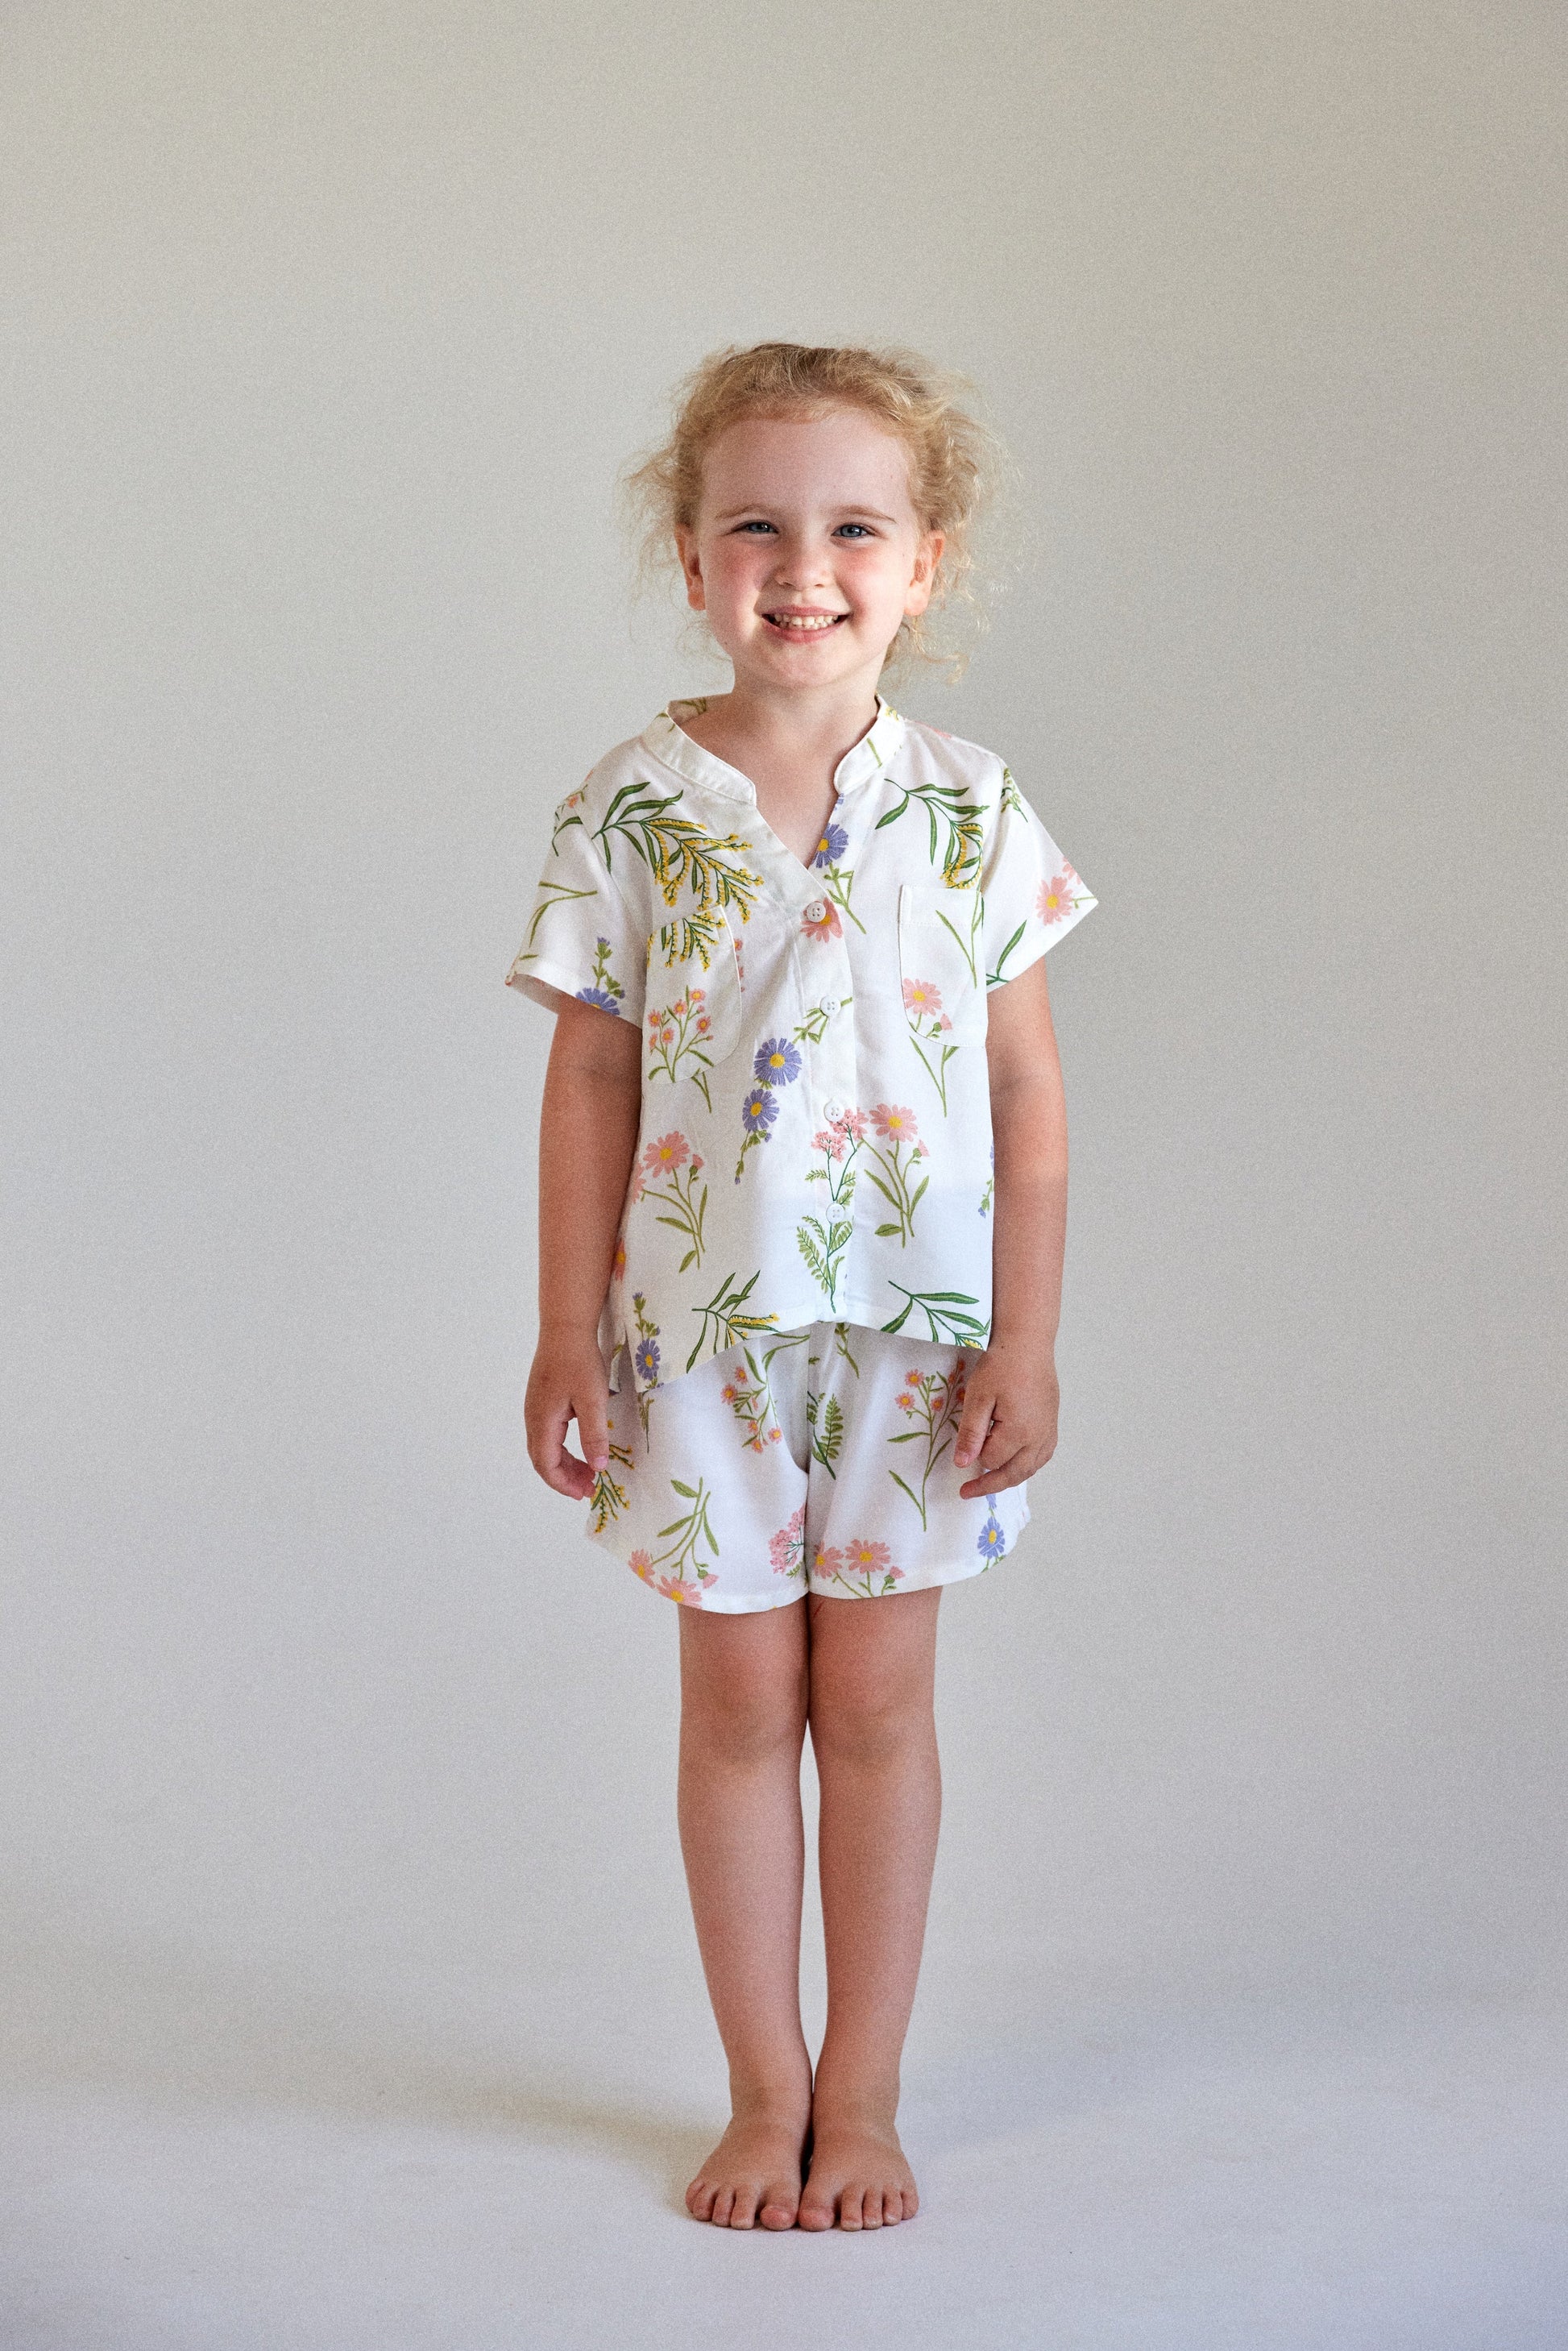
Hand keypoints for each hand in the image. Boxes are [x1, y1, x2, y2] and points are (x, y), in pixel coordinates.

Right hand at [526, 1328, 611, 1499]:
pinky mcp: (543, 1398)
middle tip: (589, 1487)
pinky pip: (549, 1432)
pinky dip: (563, 1446)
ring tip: (588, 1470)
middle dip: (564, 1477)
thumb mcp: (593, 1400)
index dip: (563, 1483)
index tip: (584, 1493)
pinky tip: (582, 1444)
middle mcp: (533, 1417)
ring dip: (565, 1462)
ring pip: (546, 1445)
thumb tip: (598, 1467)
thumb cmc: (579, 1361)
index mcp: (542, 1421)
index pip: (546, 1464)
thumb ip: (594, 1435)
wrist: (566, 1327)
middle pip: (543, 1458)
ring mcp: (536, 1407)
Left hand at [951, 1339, 1058, 1499]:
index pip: (992, 1460)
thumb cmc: (1001, 1365)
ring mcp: (1048, 1430)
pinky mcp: (1052, 1423)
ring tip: (989, 1482)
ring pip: (1030, 1468)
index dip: (975, 1460)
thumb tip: (963, 1464)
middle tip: (967, 1492)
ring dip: (1010, 1477)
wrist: (1027, 1343)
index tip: (961, 1459)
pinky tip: (1016, 1464)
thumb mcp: (978, 1397)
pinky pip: (1042, 1455)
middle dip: (990, 1485)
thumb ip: (971, 1433)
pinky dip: (1027, 1465)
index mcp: (1020, 1431)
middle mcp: (1039, 1436)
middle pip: (1014, 1472)